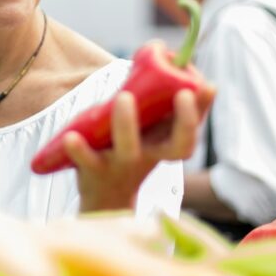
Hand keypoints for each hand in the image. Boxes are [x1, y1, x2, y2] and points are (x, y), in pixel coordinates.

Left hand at [67, 86, 214, 212]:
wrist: (105, 198)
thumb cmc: (136, 154)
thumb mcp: (158, 136)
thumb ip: (175, 108)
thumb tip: (202, 78)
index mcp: (164, 147)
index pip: (191, 135)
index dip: (199, 115)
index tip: (204, 87)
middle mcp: (147, 156)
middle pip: (172, 147)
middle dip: (183, 122)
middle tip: (181, 92)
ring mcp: (119, 164)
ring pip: (127, 148)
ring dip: (127, 123)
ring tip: (123, 96)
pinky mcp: (90, 170)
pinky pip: (84, 160)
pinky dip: (77, 150)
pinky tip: (71, 136)